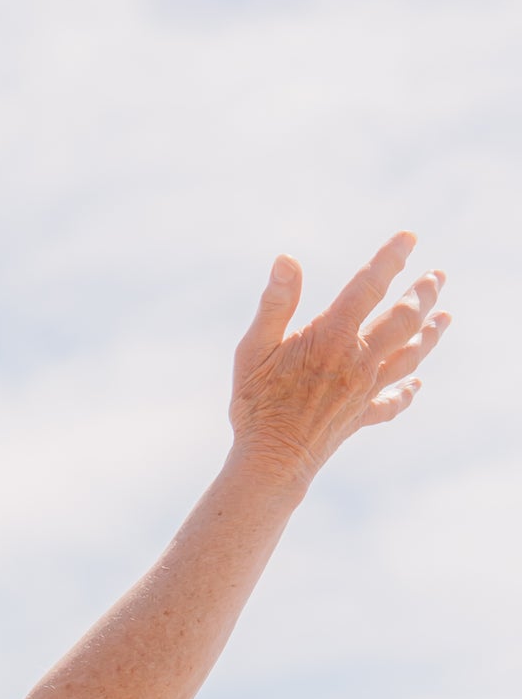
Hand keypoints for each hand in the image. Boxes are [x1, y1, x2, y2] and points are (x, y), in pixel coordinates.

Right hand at [229, 233, 448, 486]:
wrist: (272, 462)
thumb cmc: (256, 404)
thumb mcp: (253, 348)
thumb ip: (275, 303)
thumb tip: (286, 259)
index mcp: (333, 336)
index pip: (369, 286)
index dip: (391, 258)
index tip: (410, 237)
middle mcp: (359, 359)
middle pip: (404, 319)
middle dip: (424, 293)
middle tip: (438, 276)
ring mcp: (365, 389)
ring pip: (410, 355)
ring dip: (430, 334)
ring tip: (445, 316)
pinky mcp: (362, 415)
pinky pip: (393, 401)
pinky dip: (408, 391)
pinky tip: (416, 384)